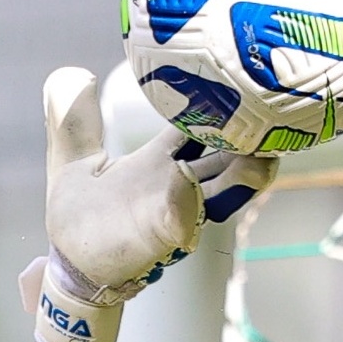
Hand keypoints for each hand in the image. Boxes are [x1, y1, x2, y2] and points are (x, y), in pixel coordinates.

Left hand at [27, 65, 273, 341]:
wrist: (71, 269)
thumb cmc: (78, 219)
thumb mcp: (72, 161)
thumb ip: (75, 120)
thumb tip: (69, 72)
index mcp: (158, 158)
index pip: (199, 122)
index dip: (218, 102)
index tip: (237, 78)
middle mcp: (175, 181)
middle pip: (227, 154)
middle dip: (251, 139)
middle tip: (273, 115)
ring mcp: (174, 210)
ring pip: (222, 187)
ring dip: (241, 172)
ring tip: (258, 154)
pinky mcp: (158, 237)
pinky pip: (183, 219)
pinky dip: (188, 203)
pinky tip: (186, 182)